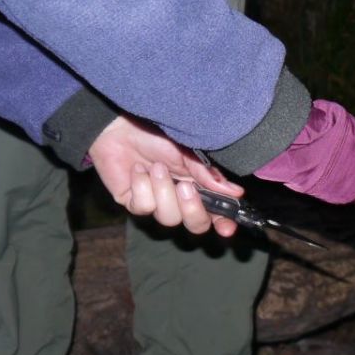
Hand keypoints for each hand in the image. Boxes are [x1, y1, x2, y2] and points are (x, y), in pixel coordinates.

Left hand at [87, 116, 242, 235]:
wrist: (119, 127)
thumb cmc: (155, 136)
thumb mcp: (188, 152)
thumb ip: (208, 175)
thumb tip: (235, 192)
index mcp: (198, 188)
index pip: (216, 213)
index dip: (223, 223)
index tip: (226, 227)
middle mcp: (180, 200)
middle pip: (196, 225)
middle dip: (192, 210)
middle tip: (185, 187)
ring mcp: (157, 204)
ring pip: (169, 218)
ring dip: (163, 190)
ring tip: (155, 168)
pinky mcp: (134, 203)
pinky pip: (144, 207)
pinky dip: (142, 186)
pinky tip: (137, 170)